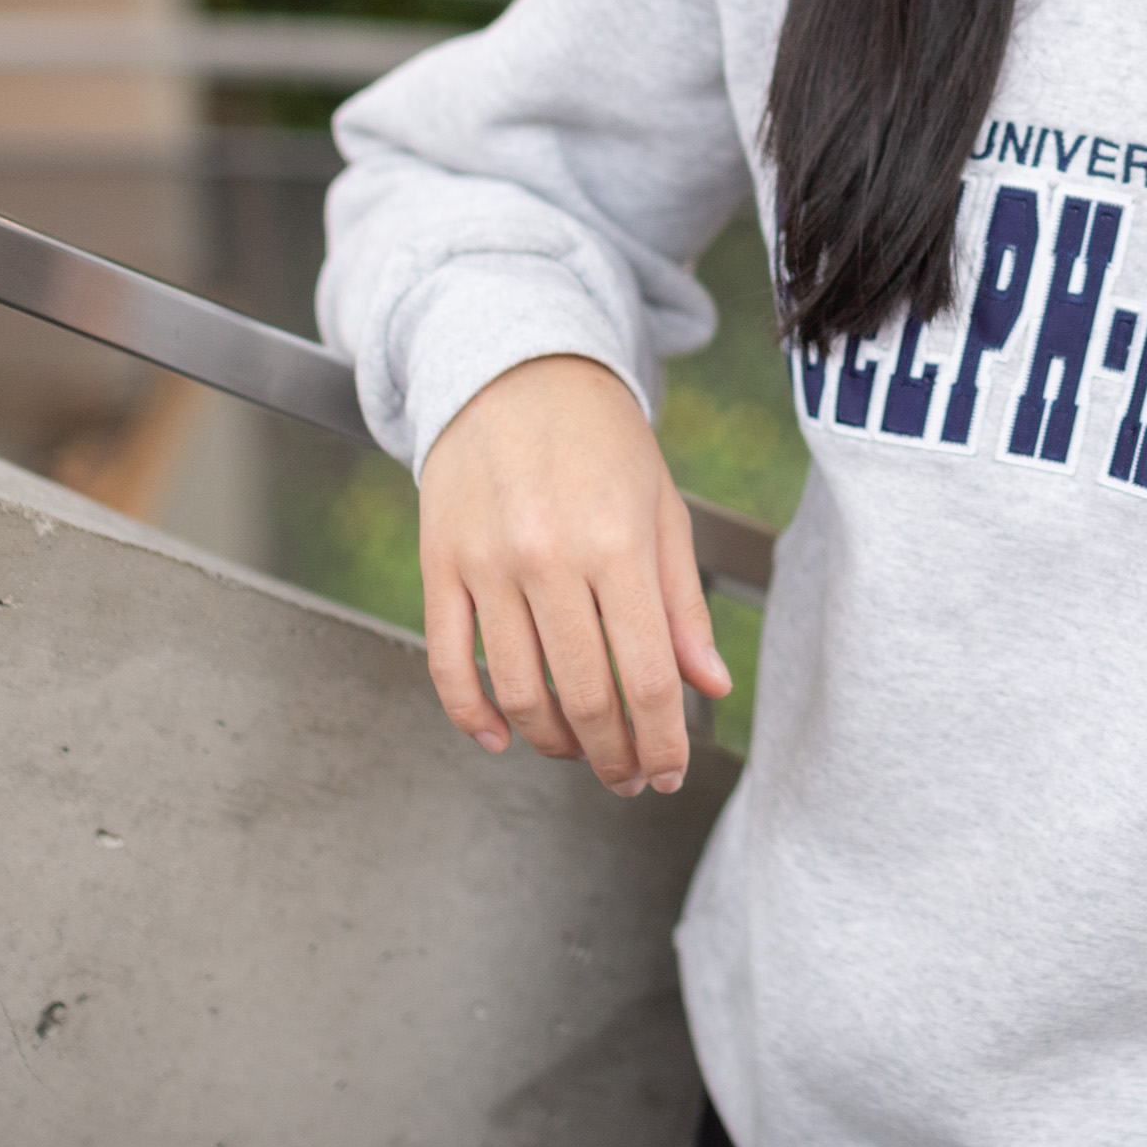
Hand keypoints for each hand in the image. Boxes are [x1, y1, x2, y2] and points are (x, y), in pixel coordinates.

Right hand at [417, 354, 733, 793]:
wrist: (516, 369)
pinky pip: (449, 663)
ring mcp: (486, 563)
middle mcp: (549, 557)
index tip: (668, 771)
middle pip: (584, 696)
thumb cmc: (601, 439)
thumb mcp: (663, 510)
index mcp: (618, 543)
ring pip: (518, 691)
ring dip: (553, 743)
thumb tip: (709, 687)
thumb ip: (683, 605)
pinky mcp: (437, 564)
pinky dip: (473, 717)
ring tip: (579, 753)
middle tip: (628, 777)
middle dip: (613, 755)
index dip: (661, 741)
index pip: (646, 676)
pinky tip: (501, 738)